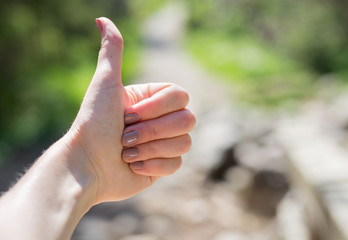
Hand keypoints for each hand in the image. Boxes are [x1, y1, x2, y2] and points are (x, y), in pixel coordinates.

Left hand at [69, 18, 194, 203]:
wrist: (86, 166)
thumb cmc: (93, 124)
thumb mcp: (105, 85)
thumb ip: (112, 51)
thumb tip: (102, 19)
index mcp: (152, 100)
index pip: (181, 96)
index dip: (156, 108)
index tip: (127, 114)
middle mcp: (161, 119)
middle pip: (188, 120)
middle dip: (152, 130)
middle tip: (124, 136)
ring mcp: (164, 143)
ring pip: (185, 143)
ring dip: (149, 149)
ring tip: (125, 152)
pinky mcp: (164, 165)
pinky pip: (177, 164)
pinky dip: (151, 166)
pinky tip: (131, 166)